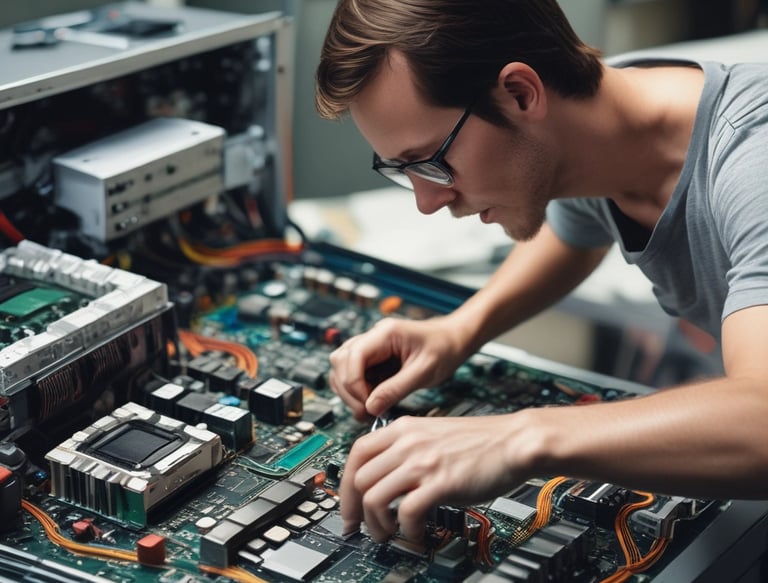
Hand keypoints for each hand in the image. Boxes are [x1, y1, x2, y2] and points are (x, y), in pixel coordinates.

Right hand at [328, 316, 468, 420]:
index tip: (367, 404)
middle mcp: (373, 336)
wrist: (454, 340)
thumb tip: (371, 407)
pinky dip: (357, 389)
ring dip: (349, 390)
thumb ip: (396, 389)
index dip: (354, 383)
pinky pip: (354, 372)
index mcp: (386, 333)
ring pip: (342, 367)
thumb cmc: (444, 348)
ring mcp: (372, 346)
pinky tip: (371, 400)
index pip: (353, 356)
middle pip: (340, 361)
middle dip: (348, 389)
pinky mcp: (374, 357)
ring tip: (368, 408)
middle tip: (365, 411)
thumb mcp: (424, 371)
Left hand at [340, 414, 530, 541]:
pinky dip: (407, 530)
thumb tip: (385, 478)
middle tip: (362, 528)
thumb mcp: (434, 433)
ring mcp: (423, 462)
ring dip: (377, 524)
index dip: (345, 484)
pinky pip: (406, 512)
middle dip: (355, 511)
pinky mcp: (441, 482)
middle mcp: (408, 442)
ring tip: (390, 534)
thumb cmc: (481, 441)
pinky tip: (418, 533)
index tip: (348, 506)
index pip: (356, 453)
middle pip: (358, 479)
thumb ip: (408, 448)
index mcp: (404, 428)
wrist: (515, 441)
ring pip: (374, 497)